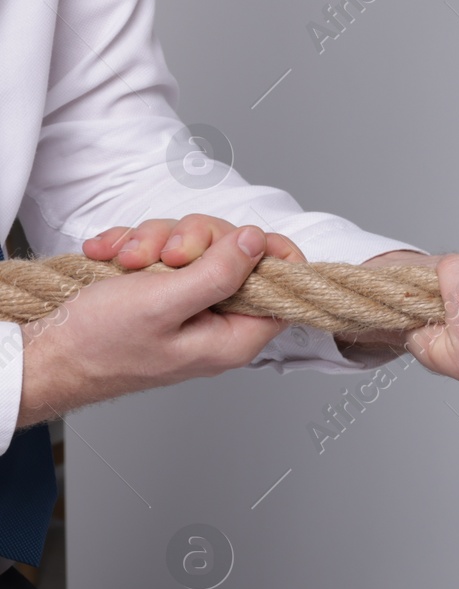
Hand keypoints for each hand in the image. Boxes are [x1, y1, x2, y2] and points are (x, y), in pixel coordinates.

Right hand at [19, 225, 289, 425]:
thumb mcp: (164, 303)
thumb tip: (258, 243)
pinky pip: (161, 252)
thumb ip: (219, 274)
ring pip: (194, 247)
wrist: (46, 352)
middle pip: (236, 256)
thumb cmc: (99, 343)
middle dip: (193, 241)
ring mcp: (187, 306)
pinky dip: (134, 246)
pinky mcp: (158, 293)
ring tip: (124, 261)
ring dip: (155, 242)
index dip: (269, 254)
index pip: (282, 288)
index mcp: (234, 336)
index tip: (241, 236)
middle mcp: (217, 322)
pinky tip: (110, 256)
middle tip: (163, 257)